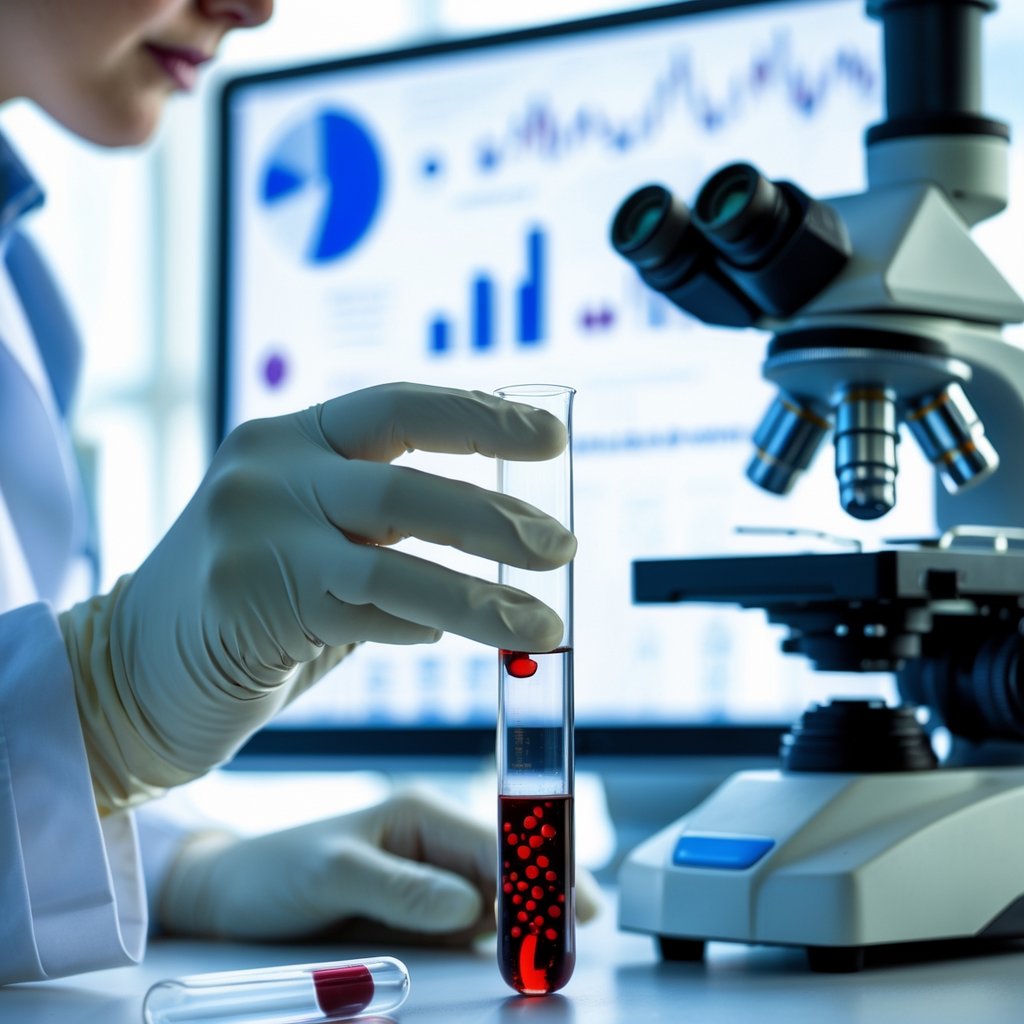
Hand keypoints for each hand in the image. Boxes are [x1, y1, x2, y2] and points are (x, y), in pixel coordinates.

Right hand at [59, 384, 575, 811]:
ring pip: (395, 560)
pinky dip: (419, 625)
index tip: (551, 442)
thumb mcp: (310, 532)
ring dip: (483, 594)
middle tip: (562, 548)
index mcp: (289, 438)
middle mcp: (267, 474)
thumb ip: (382, 518)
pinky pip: (362, 614)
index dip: (482, 417)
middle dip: (497, 518)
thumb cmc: (246, 603)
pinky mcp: (244, 607)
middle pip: (407, 485)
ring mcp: (250, 538)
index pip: (400, 406)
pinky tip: (446, 635)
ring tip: (545, 623)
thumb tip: (504, 521)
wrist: (129, 670)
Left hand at [156, 786, 600, 943]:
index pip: (497, 840)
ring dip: (525, 928)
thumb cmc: (275, 873)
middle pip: (509, 872)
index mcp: (422, 815)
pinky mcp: (421, 913)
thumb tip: (472, 907)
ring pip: (498, 904)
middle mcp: (436, 844)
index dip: (541, 871)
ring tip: (550, 960)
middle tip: (570, 948)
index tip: (574, 908)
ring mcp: (431, 880)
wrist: (231, 896)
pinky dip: (496, 944)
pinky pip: (471, 929)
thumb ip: (403, 889)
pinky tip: (514, 958)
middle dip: (544, 904)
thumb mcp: (334, 875)